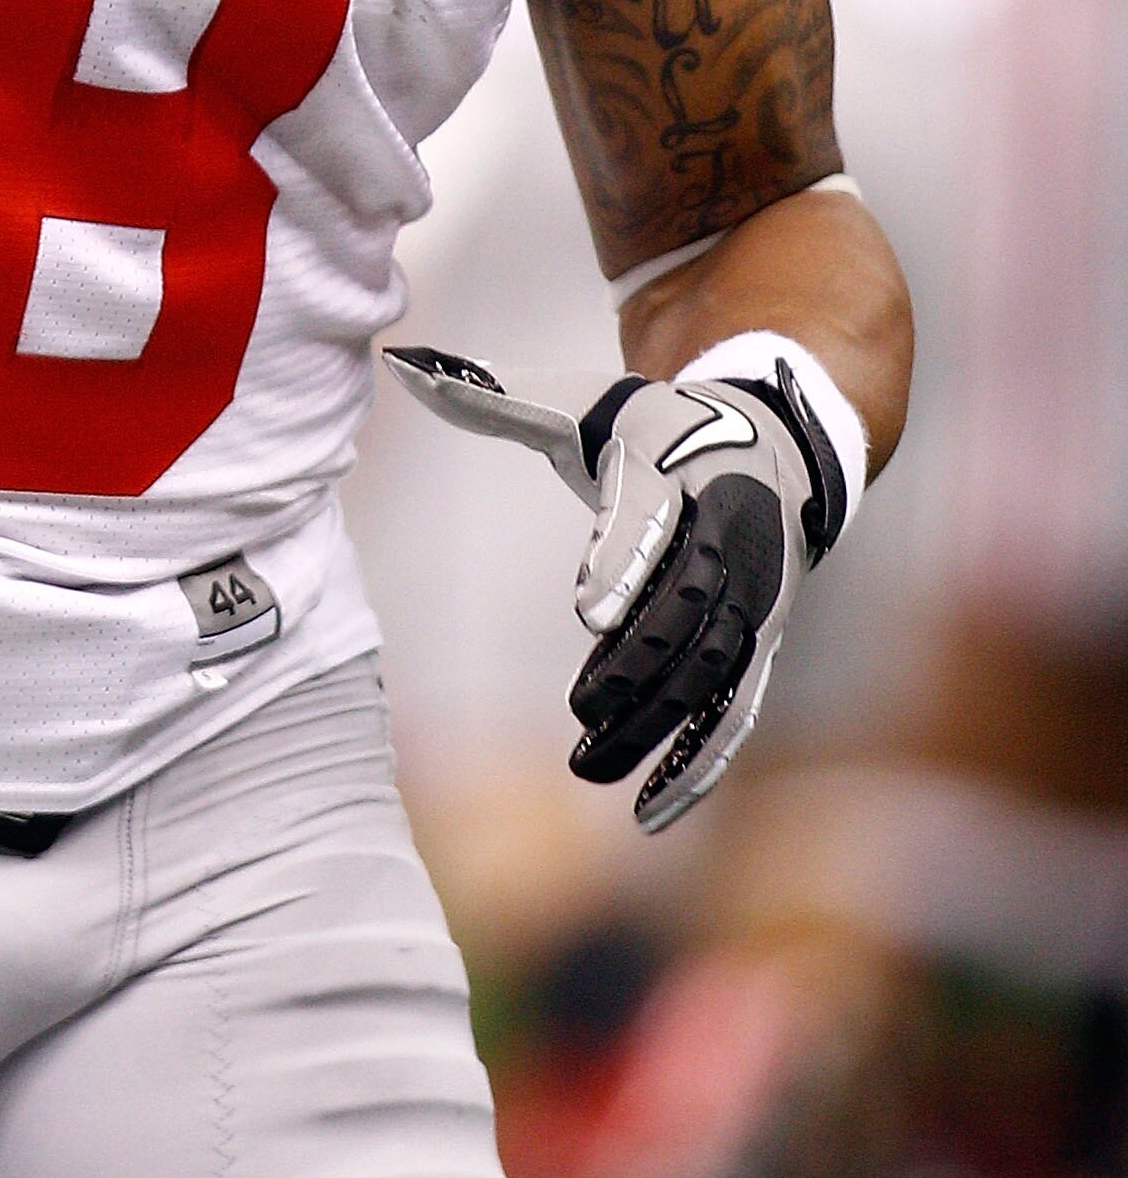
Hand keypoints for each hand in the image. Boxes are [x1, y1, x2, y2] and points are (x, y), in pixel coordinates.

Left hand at [382, 345, 847, 833]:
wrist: (772, 442)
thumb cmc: (652, 427)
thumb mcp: (580, 402)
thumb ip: (496, 398)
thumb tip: (405, 364)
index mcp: (677, 469)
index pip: (652, 518)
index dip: (624, 562)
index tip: (588, 612)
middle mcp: (728, 536)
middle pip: (688, 608)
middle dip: (639, 661)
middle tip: (581, 709)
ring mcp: (753, 598)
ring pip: (713, 670)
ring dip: (659, 725)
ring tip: (592, 768)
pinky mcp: (760, 646)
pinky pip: (737, 712)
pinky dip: (701, 764)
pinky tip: (652, 813)